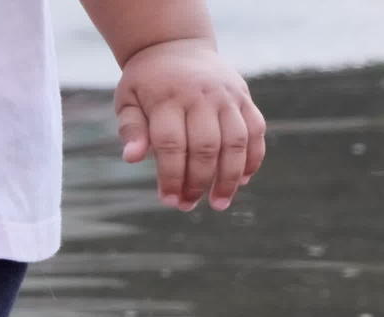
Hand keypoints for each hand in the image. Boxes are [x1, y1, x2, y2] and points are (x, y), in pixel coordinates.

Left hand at [114, 38, 265, 211]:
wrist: (174, 44)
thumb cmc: (146, 82)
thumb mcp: (127, 101)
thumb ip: (131, 129)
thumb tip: (132, 158)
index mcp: (167, 98)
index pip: (172, 145)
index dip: (171, 177)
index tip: (168, 200)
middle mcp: (200, 96)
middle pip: (206, 148)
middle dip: (198, 183)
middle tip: (188, 205)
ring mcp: (226, 95)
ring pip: (236, 142)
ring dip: (230, 177)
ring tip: (220, 203)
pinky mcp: (243, 96)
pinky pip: (256, 129)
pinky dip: (253, 157)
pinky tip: (243, 180)